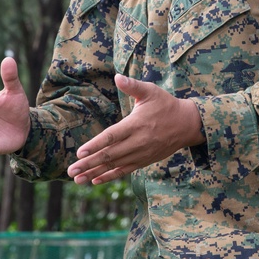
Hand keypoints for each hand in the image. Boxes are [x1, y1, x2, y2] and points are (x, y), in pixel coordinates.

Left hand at [67, 74, 204, 184]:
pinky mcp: (144, 161)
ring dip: (95, 173)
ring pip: (115, 165)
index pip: (112, 136)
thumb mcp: (151, 91)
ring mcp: (141, 154)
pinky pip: (124, 171)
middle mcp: (137, 142)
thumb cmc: (166, 105)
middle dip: (89, 163)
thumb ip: (133, 85)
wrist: (187, 124)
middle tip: (71, 171)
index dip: (95, 145)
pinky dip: (109, 176)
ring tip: (77, 179)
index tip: (80, 152)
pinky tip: (95, 181)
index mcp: (136, 124)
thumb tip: (117, 77)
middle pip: (110, 155)